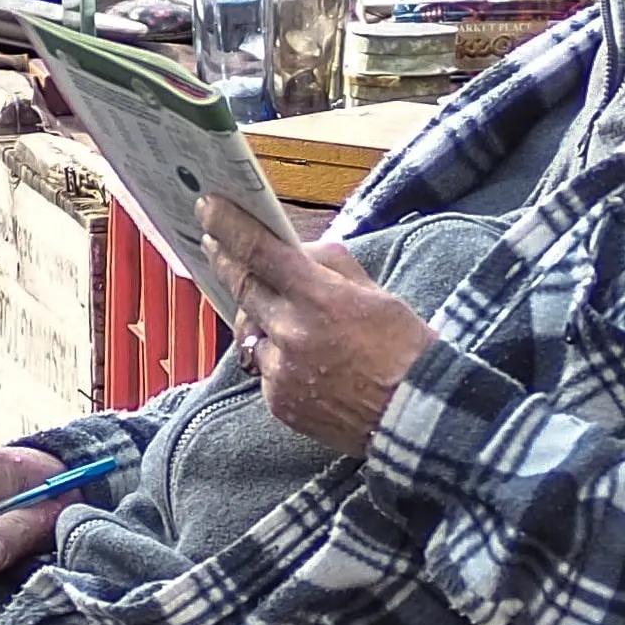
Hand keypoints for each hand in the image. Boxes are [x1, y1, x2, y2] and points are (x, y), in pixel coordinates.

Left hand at [198, 197, 435, 456]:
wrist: (416, 416)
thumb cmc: (404, 349)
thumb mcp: (375, 293)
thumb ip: (329, 265)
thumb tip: (293, 248)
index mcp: (319, 297)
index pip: (259, 251)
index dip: (228, 226)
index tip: (208, 208)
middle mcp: (292, 333)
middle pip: (243, 287)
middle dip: (226, 262)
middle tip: (216, 245)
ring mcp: (281, 371)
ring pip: (252, 331)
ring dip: (260, 318)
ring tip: (286, 318)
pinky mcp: (279, 402)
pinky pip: (265, 369)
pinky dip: (278, 358)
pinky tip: (307, 363)